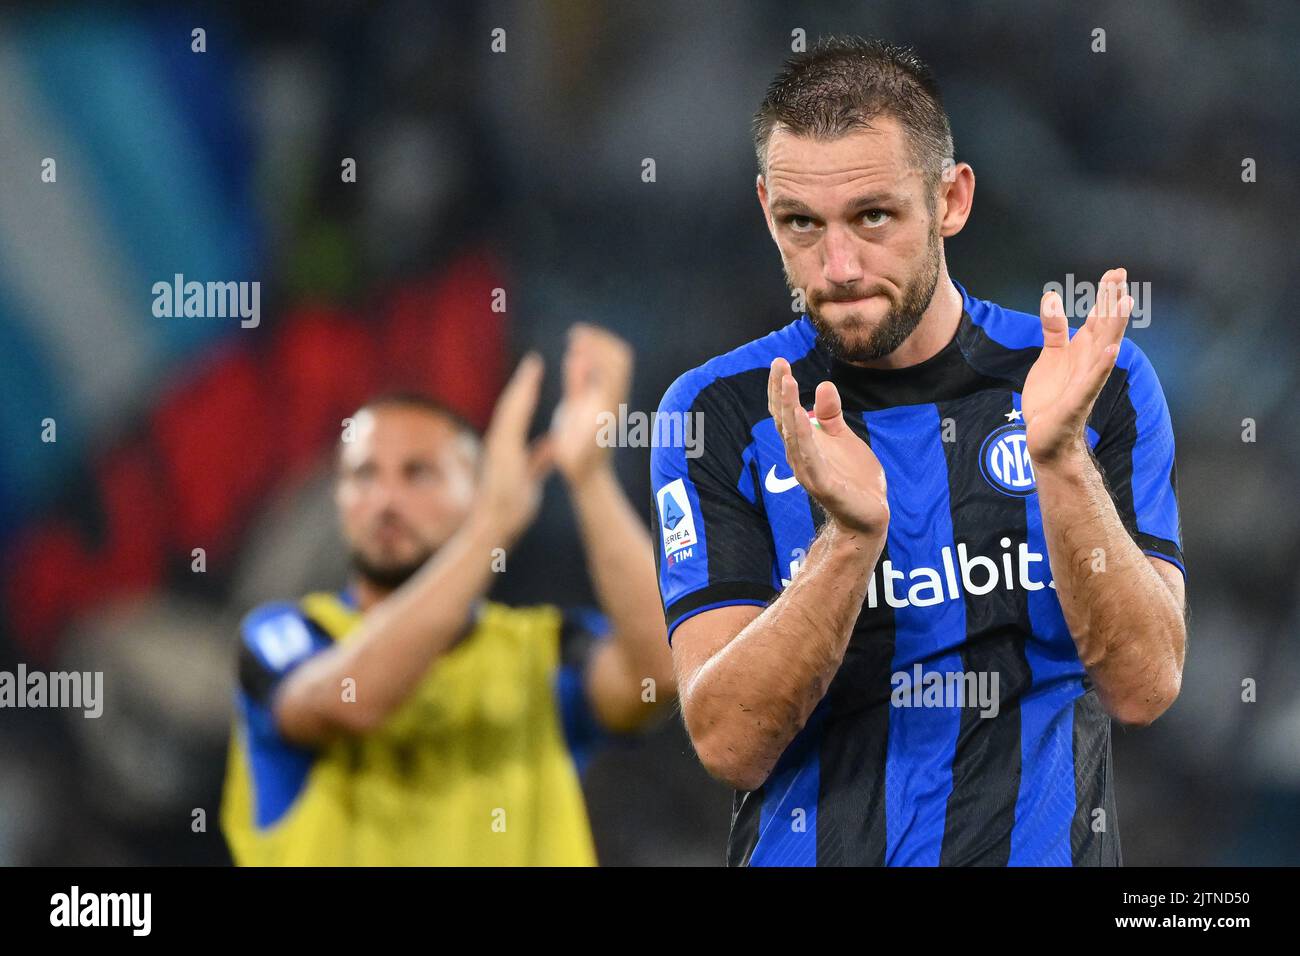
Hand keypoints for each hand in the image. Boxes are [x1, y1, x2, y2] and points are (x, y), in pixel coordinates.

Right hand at [477, 353, 553, 545]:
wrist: (493, 526)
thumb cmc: (510, 507)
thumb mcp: (531, 477)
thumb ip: (539, 458)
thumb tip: (552, 444)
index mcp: (506, 447)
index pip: (517, 415)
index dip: (526, 394)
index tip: (535, 376)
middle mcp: (499, 442)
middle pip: (511, 405)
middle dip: (523, 382)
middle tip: (534, 361)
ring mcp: (497, 446)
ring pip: (509, 410)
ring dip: (521, 387)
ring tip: (532, 368)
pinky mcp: (500, 453)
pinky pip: (511, 424)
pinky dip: (519, 406)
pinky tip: (528, 393)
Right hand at [550, 324, 632, 483]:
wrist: (587, 475)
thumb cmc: (577, 464)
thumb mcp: (571, 447)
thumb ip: (572, 418)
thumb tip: (573, 385)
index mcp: (609, 405)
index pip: (615, 367)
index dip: (599, 349)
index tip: (578, 339)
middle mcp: (613, 398)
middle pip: (619, 359)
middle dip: (600, 341)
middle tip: (576, 332)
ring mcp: (608, 399)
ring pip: (612, 363)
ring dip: (595, 347)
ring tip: (574, 335)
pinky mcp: (599, 401)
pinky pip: (599, 374)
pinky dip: (588, 359)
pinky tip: (573, 351)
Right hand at [767, 358, 888, 536]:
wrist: (868, 516)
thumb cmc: (853, 479)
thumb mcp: (844, 438)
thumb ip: (831, 415)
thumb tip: (823, 385)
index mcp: (804, 444)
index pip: (786, 413)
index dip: (781, 388)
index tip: (780, 362)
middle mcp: (800, 456)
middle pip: (784, 420)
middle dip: (780, 391)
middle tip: (779, 364)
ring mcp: (809, 471)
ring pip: (793, 436)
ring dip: (788, 408)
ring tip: (787, 382)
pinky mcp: (823, 485)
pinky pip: (809, 458)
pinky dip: (803, 436)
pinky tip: (801, 416)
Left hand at [1023, 268, 1132, 466]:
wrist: (1045, 436)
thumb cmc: (1052, 395)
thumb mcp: (1051, 355)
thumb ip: (1054, 327)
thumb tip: (1051, 296)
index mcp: (1083, 350)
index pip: (1099, 317)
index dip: (1106, 295)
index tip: (1116, 272)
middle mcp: (1090, 362)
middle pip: (1105, 326)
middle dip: (1112, 301)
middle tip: (1120, 275)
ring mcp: (1087, 381)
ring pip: (1104, 349)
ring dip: (1115, 326)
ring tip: (1124, 302)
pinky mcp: (1077, 401)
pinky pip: (1093, 381)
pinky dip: (1103, 365)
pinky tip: (1112, 350)